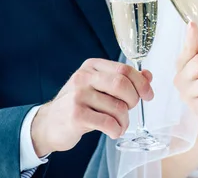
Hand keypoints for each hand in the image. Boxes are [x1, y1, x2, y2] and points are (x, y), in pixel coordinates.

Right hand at [31, 58, 153, 156]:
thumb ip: (123, 80)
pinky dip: (117, 129)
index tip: (148, 95)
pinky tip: (114, 131)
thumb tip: (148, 76)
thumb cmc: (78, 105)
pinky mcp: (76, 115)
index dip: (141, 83)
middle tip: (130, 110)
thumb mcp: (99, 87)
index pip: (124, 69)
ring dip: (124, 120)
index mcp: (92, 66)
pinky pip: (108, 122)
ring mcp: (78, 95)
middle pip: (121, 84)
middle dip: (133, 100)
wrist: (48, 124)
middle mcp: (84, 77)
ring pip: (117, 106)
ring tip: (120, 125)